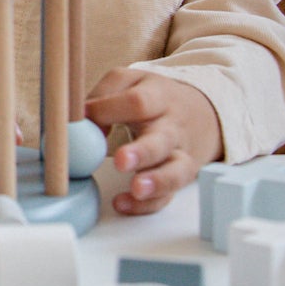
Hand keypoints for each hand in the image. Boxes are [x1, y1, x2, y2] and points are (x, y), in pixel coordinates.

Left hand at [85, 69, 221, 215]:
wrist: (199, 112)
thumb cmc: (153, 97)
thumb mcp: (129, 81)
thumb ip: (103, 95)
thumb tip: (85, 121)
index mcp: (159, 97)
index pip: (139, 102)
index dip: (110, 109)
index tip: (87, 115)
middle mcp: (172, 128)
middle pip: (161, 140)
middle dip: (142, 152)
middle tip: (121, 161)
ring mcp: (179, 155)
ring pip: (176, 171)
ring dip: (157, 182)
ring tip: (136, 189)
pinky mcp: (178, 178)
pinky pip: (167, 195)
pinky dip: (147, 204)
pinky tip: (125, 203)